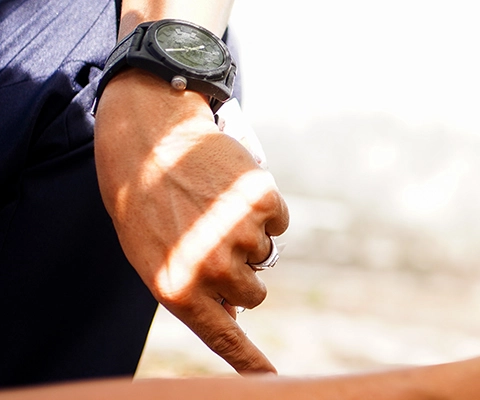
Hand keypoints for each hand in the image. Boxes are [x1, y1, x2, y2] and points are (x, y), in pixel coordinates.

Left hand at [94, 69, 289, 373]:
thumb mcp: (154, 257)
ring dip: (249, 236)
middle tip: (213, 239)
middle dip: (242, 274)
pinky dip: (262, 209)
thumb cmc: (145, 203)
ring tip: (213, 206)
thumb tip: (232, 317)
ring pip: (267, 254)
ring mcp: (241, 235)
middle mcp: (213, 268)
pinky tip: (231, 190)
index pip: (225, 337)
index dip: (252, 362)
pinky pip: (278, 222)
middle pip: (254, 294)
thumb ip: (191, 292)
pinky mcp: (263, 203)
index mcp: (179, 288)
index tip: (273, 382)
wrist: (149, 139)